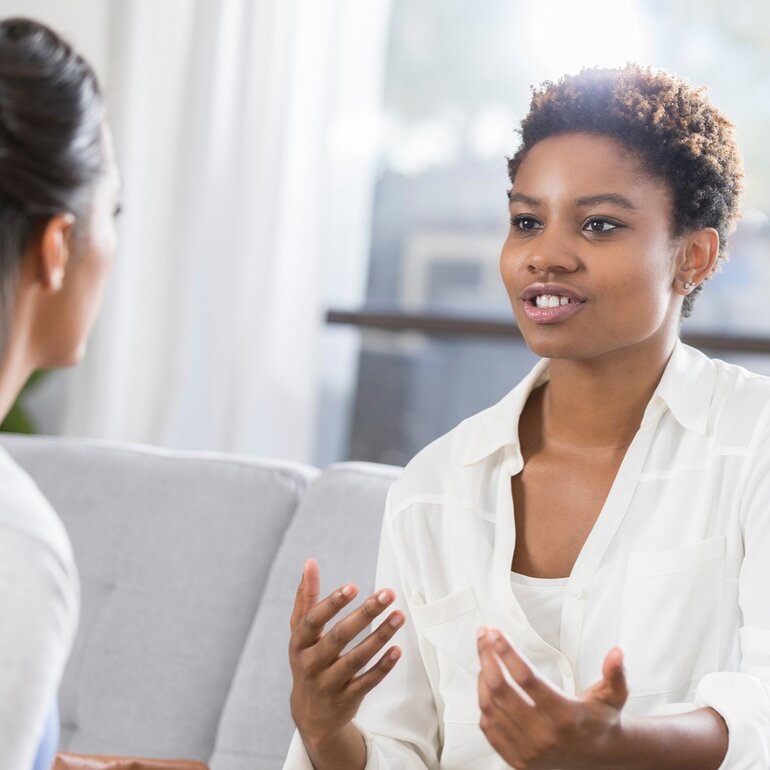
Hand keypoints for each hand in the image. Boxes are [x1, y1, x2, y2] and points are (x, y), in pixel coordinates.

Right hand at [289, 559, 403, 751]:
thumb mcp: (301, 632)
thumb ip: (306, 597)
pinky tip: (398, 649)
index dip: (332, 603)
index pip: (313, 620)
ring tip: (400, 615)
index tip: (354, 586)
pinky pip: (367, 682)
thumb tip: (309, 562)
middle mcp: (311, 664)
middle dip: (365, 614)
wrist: (311, 714)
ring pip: (356, 659)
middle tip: (387, 593)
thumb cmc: (308, 659)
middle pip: (339, 637)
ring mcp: (329, 684)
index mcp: (299, 643)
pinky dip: (383, 666)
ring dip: (380, 636)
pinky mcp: (347, 699)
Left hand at [477, 627, 626, 769]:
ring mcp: (527, 749)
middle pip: (501, 689)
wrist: (598, 761)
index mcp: (565, 715)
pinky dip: (483, 701)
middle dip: (487, 656)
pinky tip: (486, 682)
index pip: (526, 678)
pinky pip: (488, 727)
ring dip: (483, 676)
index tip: (495, 632)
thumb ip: (615, 674)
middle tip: (483, 635)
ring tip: (486, 655)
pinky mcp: (517, 759)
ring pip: (490, 706)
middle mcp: (543, 734)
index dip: (507, 651)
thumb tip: (617, 652)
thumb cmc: (601, 722)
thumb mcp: (614, 697)